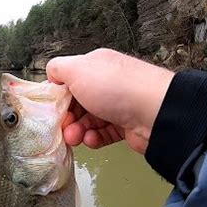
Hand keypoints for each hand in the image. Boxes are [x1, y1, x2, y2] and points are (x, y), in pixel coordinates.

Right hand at [46, 48, 173, 153]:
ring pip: (89, 120)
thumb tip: (51, 75)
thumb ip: (58, 68)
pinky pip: (103, 133)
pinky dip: (95, 138)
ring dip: (78, 130)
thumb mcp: (77, 69)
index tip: (52, 109)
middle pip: (77, 103)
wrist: (155, 113)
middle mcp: (107, 83)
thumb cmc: (115, 88)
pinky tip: (92, 140)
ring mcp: (118, 105)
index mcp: (96, 66)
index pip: (69, 80)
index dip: (59, 95)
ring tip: (75, 138)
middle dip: (67, 117)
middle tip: (64, 129)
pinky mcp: (126, 125)